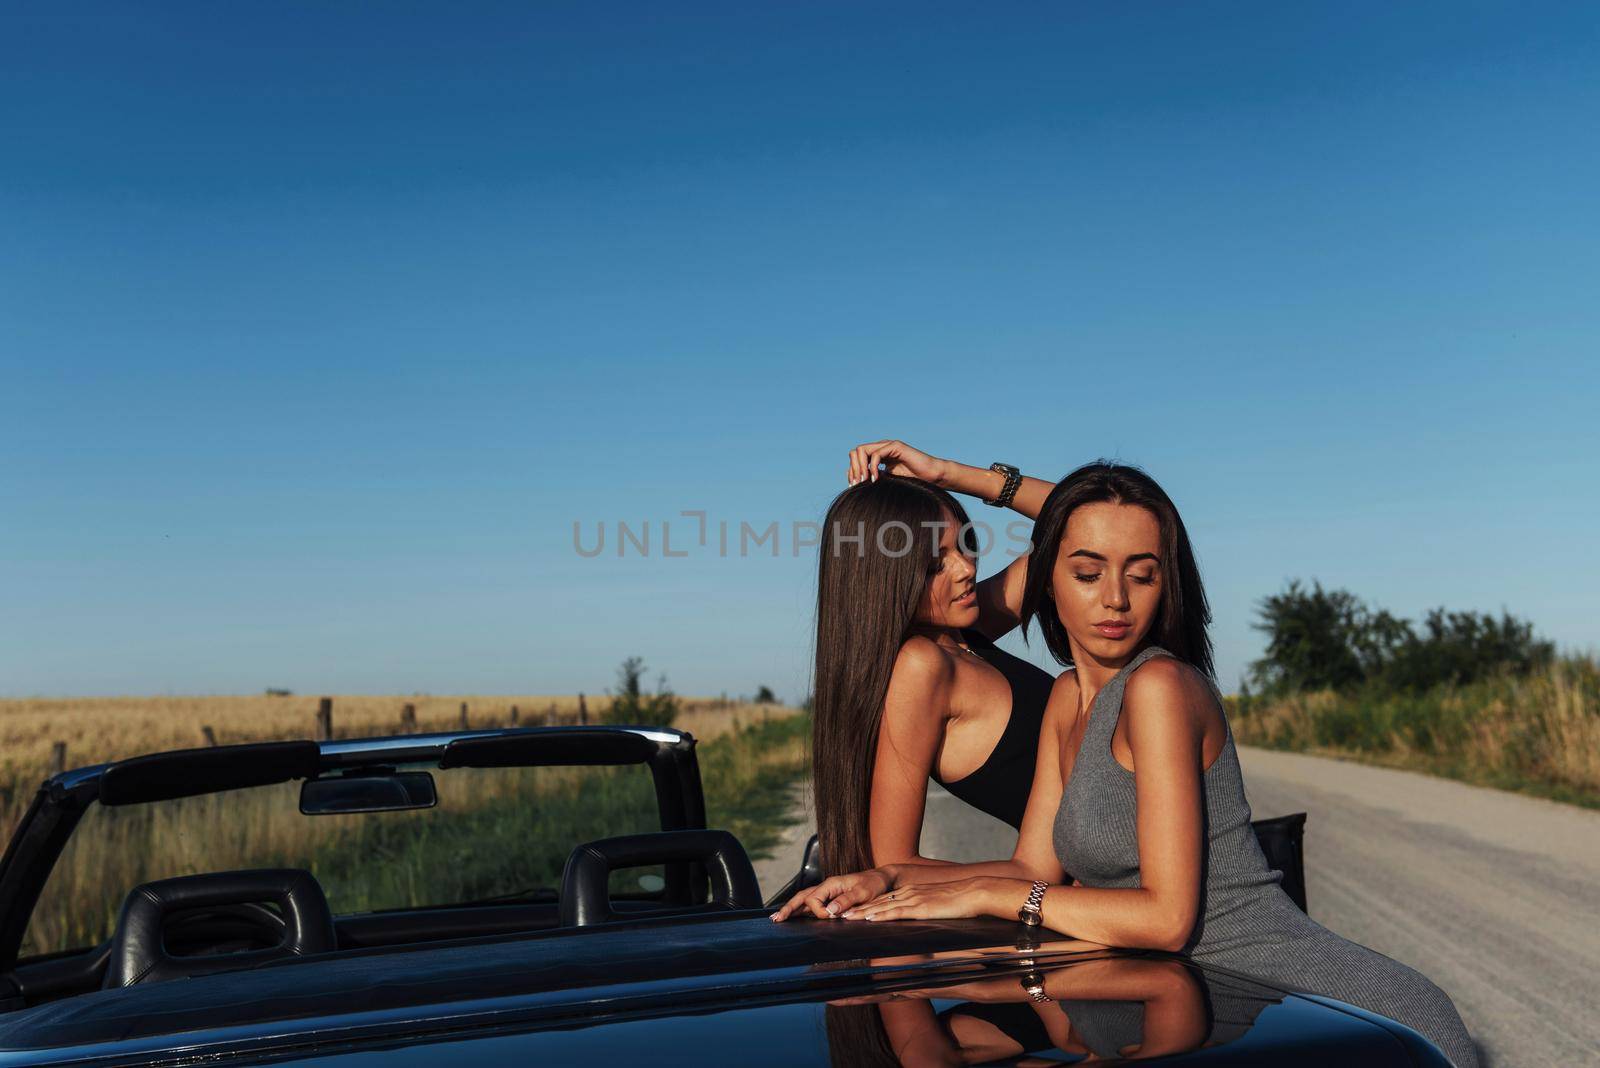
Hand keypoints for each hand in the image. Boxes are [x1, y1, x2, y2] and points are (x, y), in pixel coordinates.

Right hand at [770, 868, 893, 920]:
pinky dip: (802, 909)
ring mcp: (828, 892)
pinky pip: (812, 903)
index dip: (819, 911)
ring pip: (805, 899)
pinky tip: (796, 917)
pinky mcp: (832, 897)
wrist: (883, 879)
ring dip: (792, 908)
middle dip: (789, 908)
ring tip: (779, 918)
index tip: (832, 918)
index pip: (814, 899)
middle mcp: (827, 887)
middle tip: (776, 919)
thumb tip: (829, 910)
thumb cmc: (874, 885)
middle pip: (802, 896)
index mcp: (832, 883)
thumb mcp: (863, 893)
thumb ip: (846, 900)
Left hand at [840, 877, 1012, 921]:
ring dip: (863, 912)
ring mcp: (913, 899)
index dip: (866, 906)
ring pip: (882, 906)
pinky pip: (897, 912)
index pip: (883, 900)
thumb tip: (919, 918)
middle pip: (878, 902)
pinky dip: (881, 915)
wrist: (974, 892)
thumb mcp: (937, 905)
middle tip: (840, 913)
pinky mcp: (921, 907)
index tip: (851, 911)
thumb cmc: (960, 902)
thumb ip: (925, 910)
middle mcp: (908, 893)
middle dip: (858, 908)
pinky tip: (870, 919)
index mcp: (912, 892)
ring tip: (846, 917)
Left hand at [847, 440, 947, 486]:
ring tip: (864, 481)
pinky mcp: (896, 446)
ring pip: (862, 450)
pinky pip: (876, 454)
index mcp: (879, 454)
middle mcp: (882, 447)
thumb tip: (854, 479)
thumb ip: (873, 477)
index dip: (852, 471)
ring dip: (859, 467)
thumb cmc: (914, 480)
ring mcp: (888, 445)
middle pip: (856, 452)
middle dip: (853, 468)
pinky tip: (876, 479)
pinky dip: (872, 467)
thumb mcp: (888, 480)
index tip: (854, 486)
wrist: (932, 477)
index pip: (857, 457)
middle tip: (857, 484)